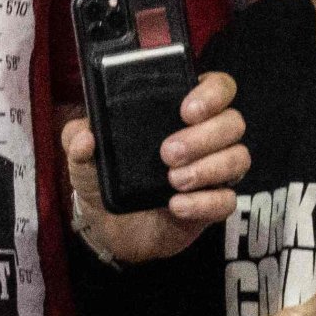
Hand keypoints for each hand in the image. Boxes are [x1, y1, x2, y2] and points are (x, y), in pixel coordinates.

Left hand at [61, 69, 249, 263]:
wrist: (108, 228)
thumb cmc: (104, 177)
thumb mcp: (84, 155)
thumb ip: (77, 139)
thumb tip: (85, 137)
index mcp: (181, 111)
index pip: (218, 87)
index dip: (212, 94)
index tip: (186, 109)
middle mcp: (206, 136)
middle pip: (234, 122)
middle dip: (204, 136)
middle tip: (167, 153)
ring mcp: (214, 171)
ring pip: (239, 157)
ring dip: (208, 167)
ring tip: (173, 180)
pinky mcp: (213, 205)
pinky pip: (227, 201)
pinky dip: (204, 202)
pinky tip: (176, 206)